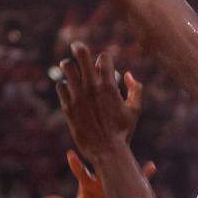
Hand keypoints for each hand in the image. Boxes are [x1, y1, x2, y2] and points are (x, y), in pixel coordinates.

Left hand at [40, 150, 155, 197]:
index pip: (80, 172)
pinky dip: (144, 175)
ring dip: (126, 165)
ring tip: (129, 156)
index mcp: (88, 183)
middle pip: (102, 167)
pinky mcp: (127, 191)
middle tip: (101, 144)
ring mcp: (115, 184)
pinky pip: (137, 182)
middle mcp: (102, 180)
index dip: (75, 164)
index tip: (69, 154)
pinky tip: (151, 167)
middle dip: (102, 158)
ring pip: (120, 172)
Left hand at [54, 42, 141, 156]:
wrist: (106, 151)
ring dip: (68, 65)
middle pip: (82, 54)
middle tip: (76, 46)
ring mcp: (78, 96)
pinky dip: (64, 86)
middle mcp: (92, 87)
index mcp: (109, 85)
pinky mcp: (68, 107)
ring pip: (67, 67)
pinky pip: (60, 87)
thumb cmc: (123, 132)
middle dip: (79, 48)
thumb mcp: (135, 110)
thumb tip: (127, 74)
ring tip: (68, 67)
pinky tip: (68, 90)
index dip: (102, 59)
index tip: (100, 66)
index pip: (103, 57)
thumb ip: (136, 89)